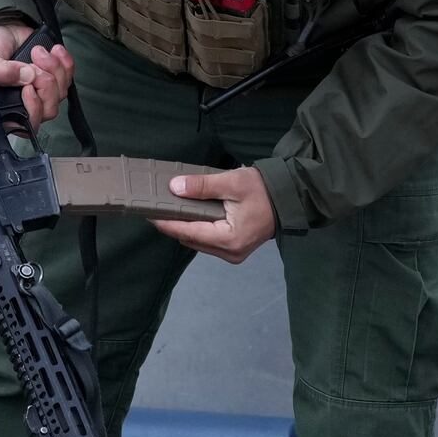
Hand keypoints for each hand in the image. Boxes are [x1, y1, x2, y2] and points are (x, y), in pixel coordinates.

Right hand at [0, 22, 74, 129]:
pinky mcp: (54, 78)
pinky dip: (65, 63)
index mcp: (4, 107)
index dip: (33, 108)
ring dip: (54, 69)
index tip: (28, 87)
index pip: (26, 124)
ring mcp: (41, 92)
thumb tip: (25, 76)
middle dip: (46, 84)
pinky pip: (69, 77)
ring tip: (38, 51)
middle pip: (48, 109)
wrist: (2, 29)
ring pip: (60, 93)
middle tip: (33, 64)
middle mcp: (25, 103)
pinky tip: (54, 51)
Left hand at [151, 167, 275, 263]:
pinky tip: (189, 216)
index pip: (189, 232)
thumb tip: (174, 188)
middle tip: (156, 209)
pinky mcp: (235, 249)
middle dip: (173, 225)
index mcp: (229, 239)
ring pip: (199, 242)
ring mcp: (233, 254)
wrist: (289, 198)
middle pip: (191, 240)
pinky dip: (197, 229)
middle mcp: (230, 252)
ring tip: (169, 211)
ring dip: (184, 228)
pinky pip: (208, 241)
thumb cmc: (263, 190)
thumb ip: (202, 186)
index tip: (149, 214)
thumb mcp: (232, 182)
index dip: (167, 223)